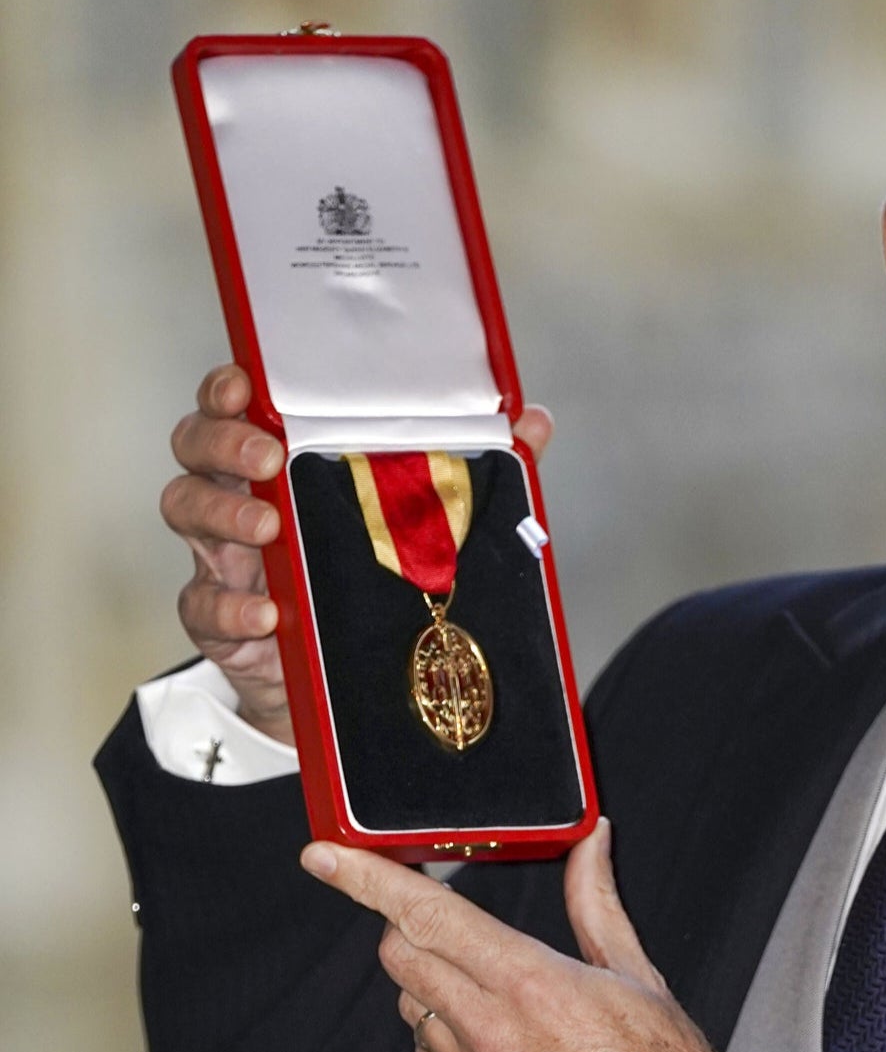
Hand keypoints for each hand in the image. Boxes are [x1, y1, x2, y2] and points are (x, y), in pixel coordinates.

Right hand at [162, 363, 553, 745]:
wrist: (353, 667)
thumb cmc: (378, 563)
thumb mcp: (426, 513)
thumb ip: (476, 466)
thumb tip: (533, 422)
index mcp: (285, 456)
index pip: (238, 403)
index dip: (228, 387)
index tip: (244, 384)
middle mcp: (242, 492)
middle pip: (196, 446)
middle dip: (223, 443)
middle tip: (268, 459)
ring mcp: (222, 551)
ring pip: (186, 511)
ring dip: (222, 515)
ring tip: (269, 530)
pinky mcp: (220, 614)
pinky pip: (203, 603)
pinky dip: (232, 607)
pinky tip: (266, 614)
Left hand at [301, 819, 748, 1051]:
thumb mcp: (638, 974)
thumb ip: (597, 903)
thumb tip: (592, 845)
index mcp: (531, 985)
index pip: (427, 916)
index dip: (367, 880)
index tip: (328, 858)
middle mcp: (490, 1033)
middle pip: (399, 957)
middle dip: (401, 922)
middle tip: (430, 908)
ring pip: (412, 1009)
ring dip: (430, 980)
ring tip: (484, 977)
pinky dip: (445, 1032)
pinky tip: (489, 1029)